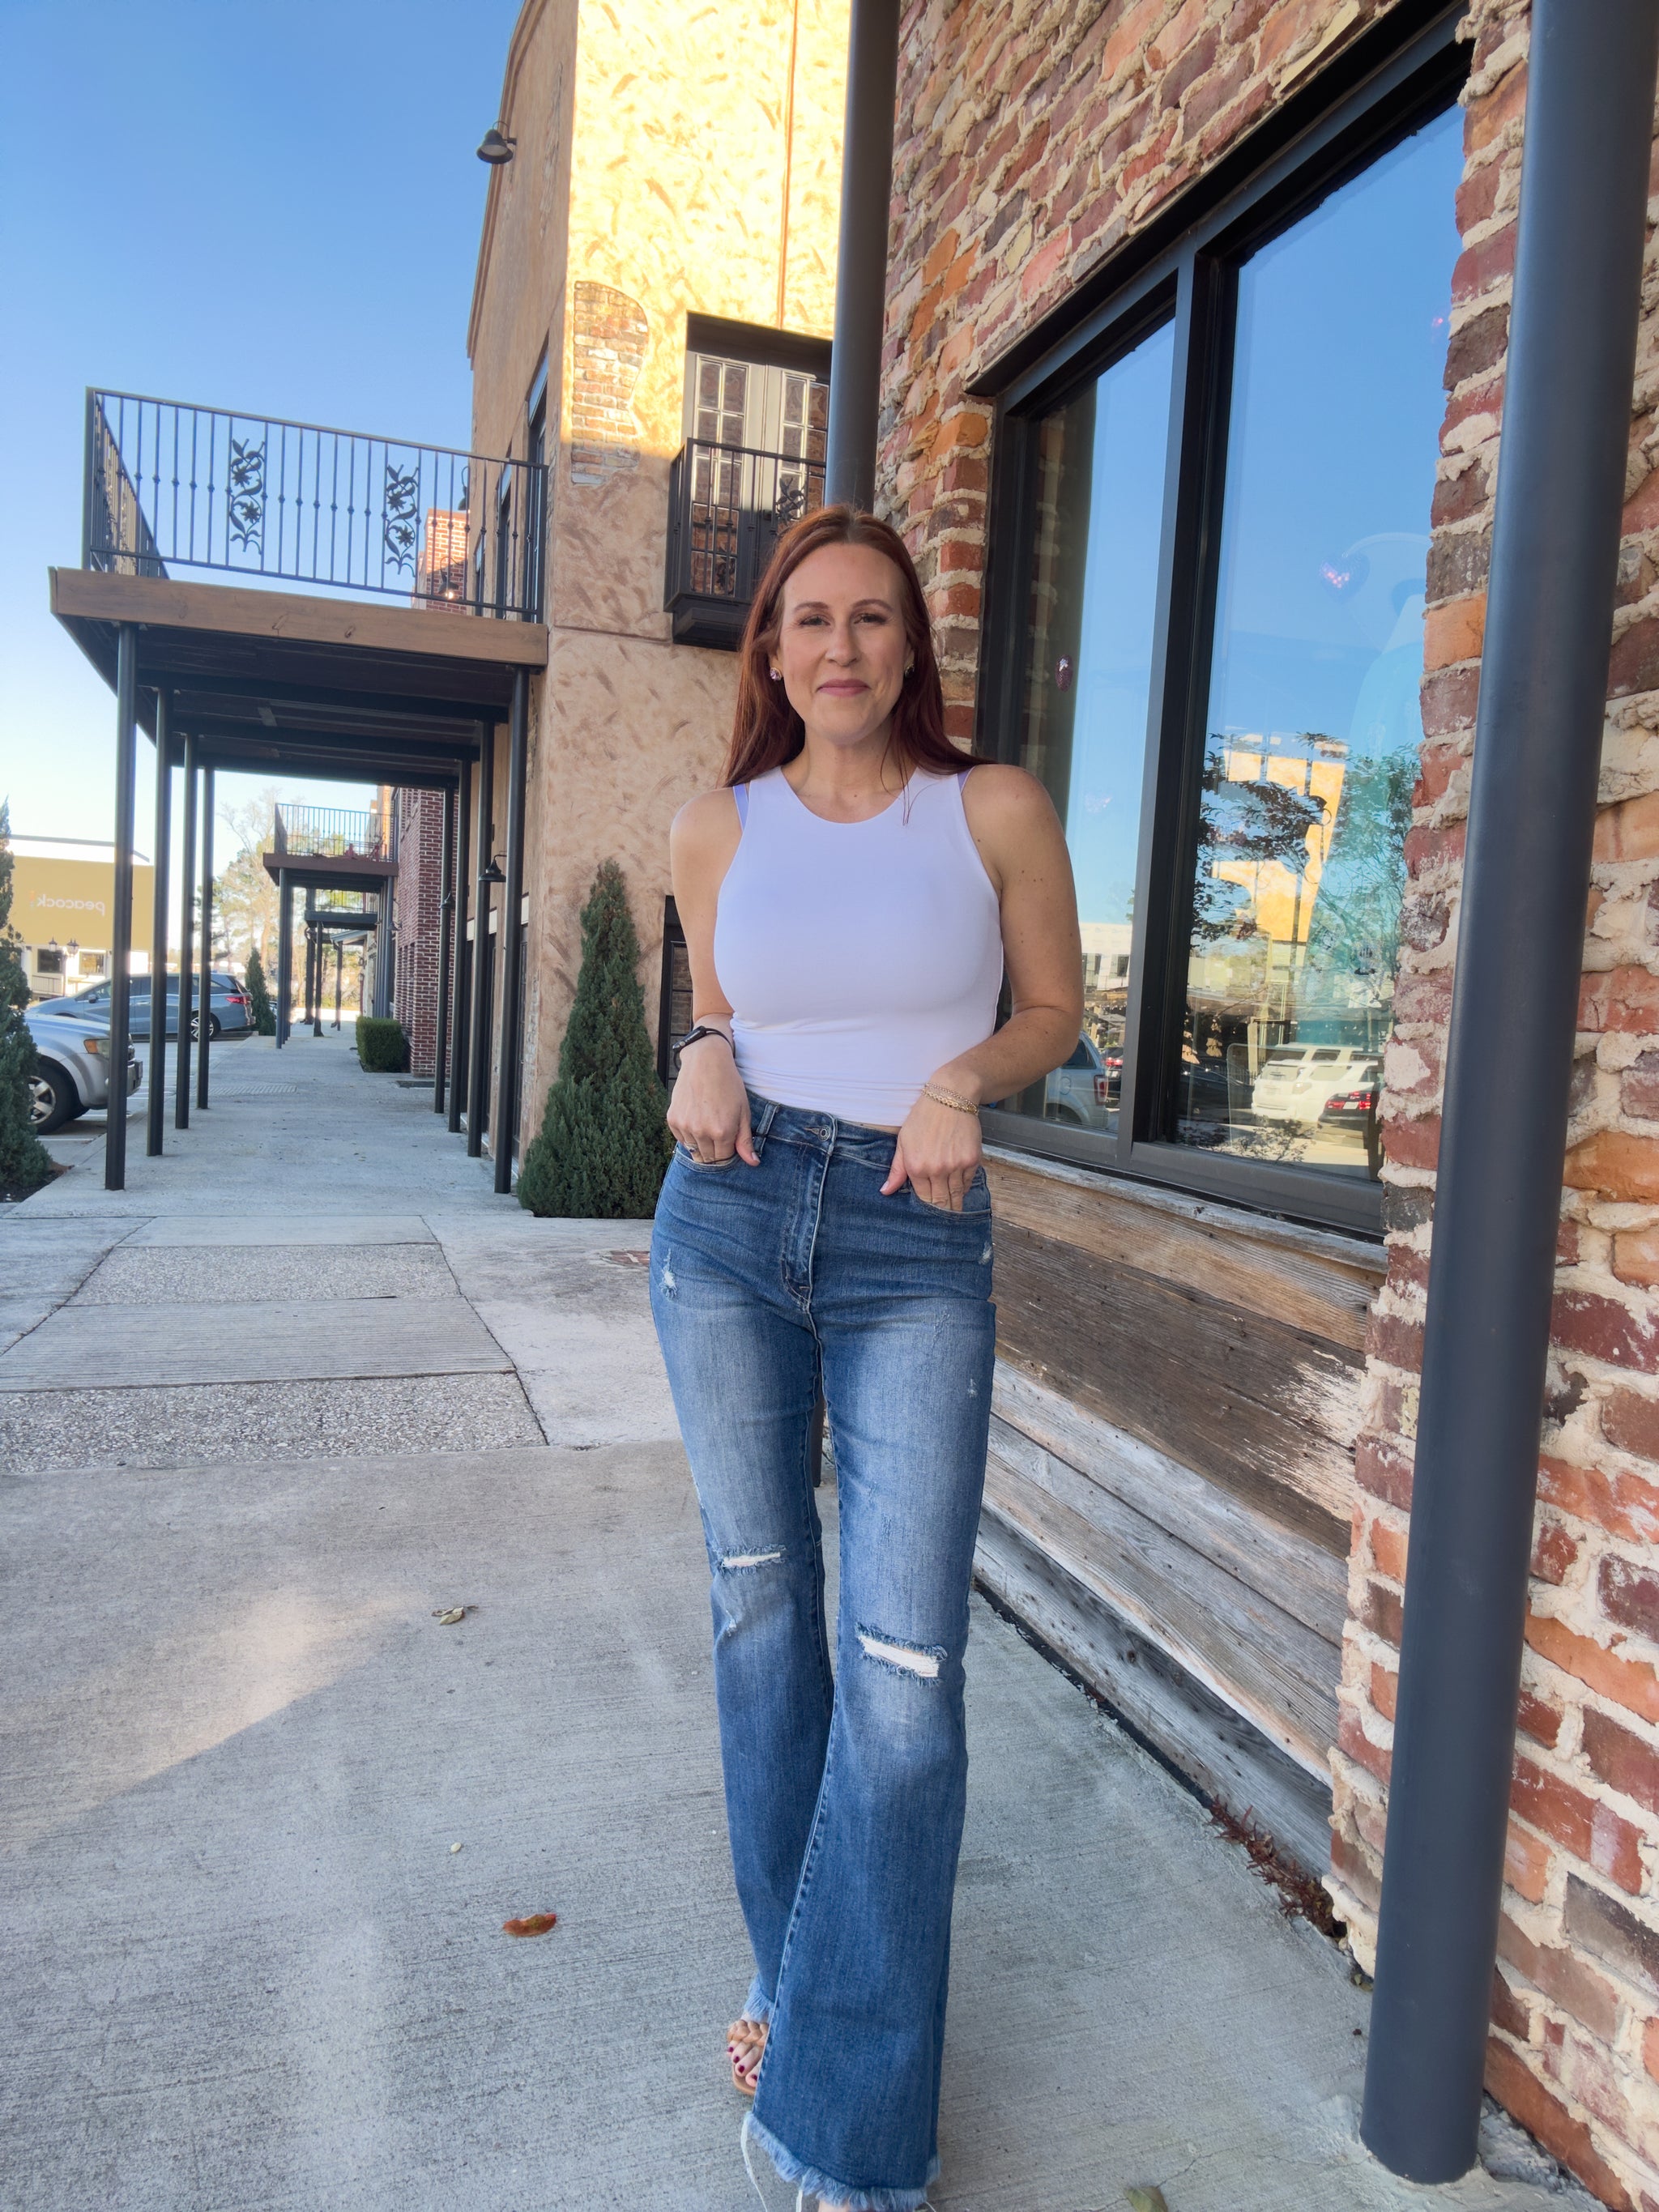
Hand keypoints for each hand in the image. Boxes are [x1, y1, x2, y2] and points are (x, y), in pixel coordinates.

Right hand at [667, 1033, 757, 1164]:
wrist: (706, 1061)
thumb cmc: (728, 1085)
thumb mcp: (743, 1111)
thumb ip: (745, 1140)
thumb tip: (752, 1163)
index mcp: (722, 1132)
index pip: (723, 1159)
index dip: (728, 1153)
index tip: (730, 1142)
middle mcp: (701, 1132)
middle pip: (707, 1158)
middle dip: (715, 1151)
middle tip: (719, 1132)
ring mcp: (685, 1126)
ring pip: (693, 1150)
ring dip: (701, 1144)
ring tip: (708, 1124)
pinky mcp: (672, 1119)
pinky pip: (681, 1139)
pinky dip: (688, 1135)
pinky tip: (696, 1119)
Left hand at [882, 1085, 981, 1209]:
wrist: (950, 1097)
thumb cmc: (923, 1118)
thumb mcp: (904, 1142)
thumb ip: (897, 1170)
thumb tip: (886, 1191)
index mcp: (917, 1167)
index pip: (924, 1199)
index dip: (927, 1208)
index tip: (929, 1214)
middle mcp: (937, 1169)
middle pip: (942, 1202)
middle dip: (942, 1212)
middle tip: (943, 1221)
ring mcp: (956, 1165)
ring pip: (957, 1195)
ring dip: (955, 1204)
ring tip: (954, 1212)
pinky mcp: (972, 1159)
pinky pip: (968, 1182)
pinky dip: (964, 1186)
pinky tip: (960, 1187)